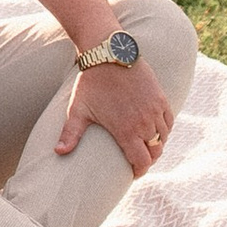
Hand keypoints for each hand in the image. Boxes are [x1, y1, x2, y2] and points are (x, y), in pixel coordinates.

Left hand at [58, 51, 172, 178]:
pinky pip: (169, 121)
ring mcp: (154, 110)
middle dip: (148, 160)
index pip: (142, 162)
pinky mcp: (160, 97)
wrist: (108, 53)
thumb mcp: (77, 109)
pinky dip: (164, 128)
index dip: (139, 171)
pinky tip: (154, 129)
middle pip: (155, 152)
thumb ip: (70, 133)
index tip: (133, 173)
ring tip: (146, 145)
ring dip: (156, 144)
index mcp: (126, 131)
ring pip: (163, 137)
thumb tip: (57, 152)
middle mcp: (144, 123)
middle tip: (139, 161)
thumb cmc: (91, 82)